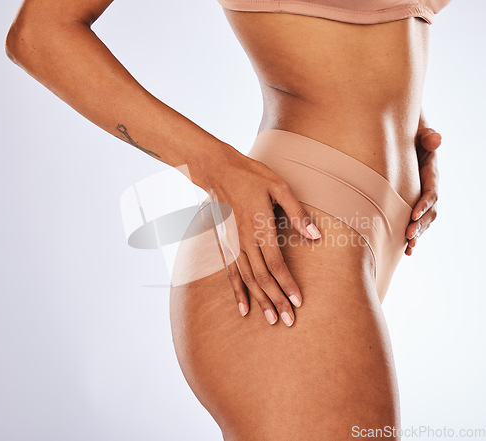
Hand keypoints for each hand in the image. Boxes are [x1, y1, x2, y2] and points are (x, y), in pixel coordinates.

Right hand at [199, 146, 320, 326]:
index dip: (287, 285)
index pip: (276, 265)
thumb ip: (297, 213)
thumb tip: (316, 235)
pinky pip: (230, 273)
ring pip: (246, 279)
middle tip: (288, 321)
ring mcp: (231, 244)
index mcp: (260, 228)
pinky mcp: (223, 244)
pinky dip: (237, 292)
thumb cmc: (251, 176)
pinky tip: (243, 307)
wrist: (217, 170)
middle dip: (276, 300)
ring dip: (259, 301)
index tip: (298, 302)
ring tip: (270, 320)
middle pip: (261, 278)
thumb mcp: (279, 187)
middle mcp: (244, 241)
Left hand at [405, 113, 440, 255]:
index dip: (423, 205)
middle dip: (420, 225)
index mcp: (431, 176)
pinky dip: (412, 238)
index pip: (431, 193)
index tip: (413, 215)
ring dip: (417, 235)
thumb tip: (435, 139)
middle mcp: (429, 190)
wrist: (406, 143)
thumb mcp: (420, 134)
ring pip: (423, 221)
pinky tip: (406, 252)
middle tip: (408, 236)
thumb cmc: (412, 138)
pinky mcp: (412, 206)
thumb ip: (427, 137)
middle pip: (429, 212)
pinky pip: (415, 224)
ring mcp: (421, 200)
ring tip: (409, 247)